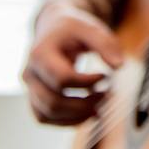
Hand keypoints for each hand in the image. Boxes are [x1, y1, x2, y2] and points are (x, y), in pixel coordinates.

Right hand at [23, 4, 124, 125]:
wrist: (53, 28)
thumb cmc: (72, 28)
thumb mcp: (90, 28)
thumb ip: (105, 43)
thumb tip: (118, 66)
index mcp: (40, 53)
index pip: (62, 79)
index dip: (87, 82)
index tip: (105, 76)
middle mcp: (30, 73)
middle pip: (53, 102)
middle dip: (84, 104)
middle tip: (106, 94)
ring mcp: (29, 88)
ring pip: (47, 114)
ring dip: (77, 116)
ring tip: (99, 105)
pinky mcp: (34, 97)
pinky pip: (45, 118)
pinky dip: (67, 121)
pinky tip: (87, 112)